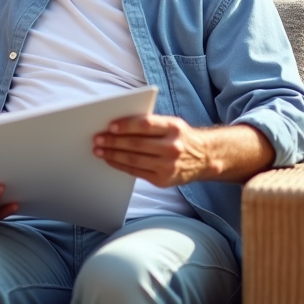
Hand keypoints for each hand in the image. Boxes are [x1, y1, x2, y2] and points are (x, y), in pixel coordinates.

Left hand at [94, 116, 275, 185]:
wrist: (205, 158)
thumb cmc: (180, 137)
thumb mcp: (171, 124)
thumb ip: (149, 123)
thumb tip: (117, 125)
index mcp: (174, 128)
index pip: (146, 125)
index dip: (126, 125)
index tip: (110, 126)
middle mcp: (172, 147)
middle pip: (137, 144)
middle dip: (114, 142)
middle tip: (98, 139)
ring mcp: (168, 166)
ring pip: (134, 160)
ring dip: (113, 155)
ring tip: (99, 150)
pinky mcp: (163, 180)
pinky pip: (136, 172)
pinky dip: (121, 166)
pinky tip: (111, 160)